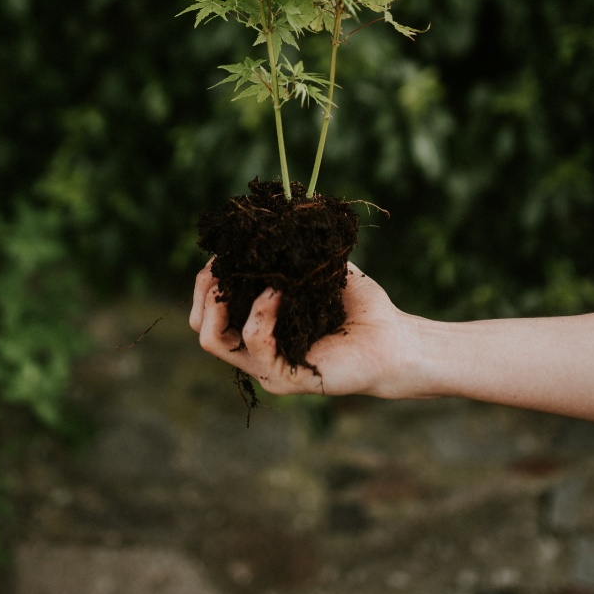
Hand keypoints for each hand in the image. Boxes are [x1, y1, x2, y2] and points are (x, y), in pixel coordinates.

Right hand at [189, 261, 428, 397]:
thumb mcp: (316, 269)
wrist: (392, 338)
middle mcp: (254, 350)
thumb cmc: (358, 306)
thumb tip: (268, 214)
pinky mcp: (284, 379)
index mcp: (257, 326)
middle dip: (203, 289)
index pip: (209, 309)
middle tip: (221, 264)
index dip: (207, 277)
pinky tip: (278, 291)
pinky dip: (260, 312)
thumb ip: (290, 251)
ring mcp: (266, 367)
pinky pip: (255, 344)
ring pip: (213, 340)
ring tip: (246, 276)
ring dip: (223, 301)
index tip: (222, 249)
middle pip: (201, 326)